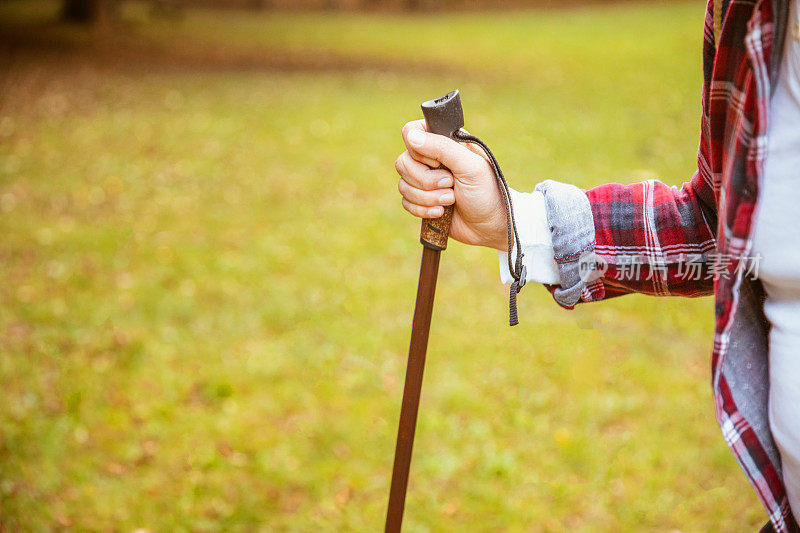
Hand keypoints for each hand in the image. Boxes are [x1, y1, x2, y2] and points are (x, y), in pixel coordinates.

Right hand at [395, 120, 508, 250]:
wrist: (490, 226)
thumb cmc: (487, 192)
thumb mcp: (469, 166)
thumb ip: (441, 147)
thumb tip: (411, 136)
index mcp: (444, 142)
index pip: (412, 132)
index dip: (419, 150)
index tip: (438, 163)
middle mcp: (431, 159)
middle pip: (403, 162)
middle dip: (426, 180)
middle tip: (451, 184)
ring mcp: (425, 181)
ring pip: (403, 184)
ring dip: (427, 197)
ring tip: (451, 201)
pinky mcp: (421, 201)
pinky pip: (405, 202)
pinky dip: (423, 210)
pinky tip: (442, 212)